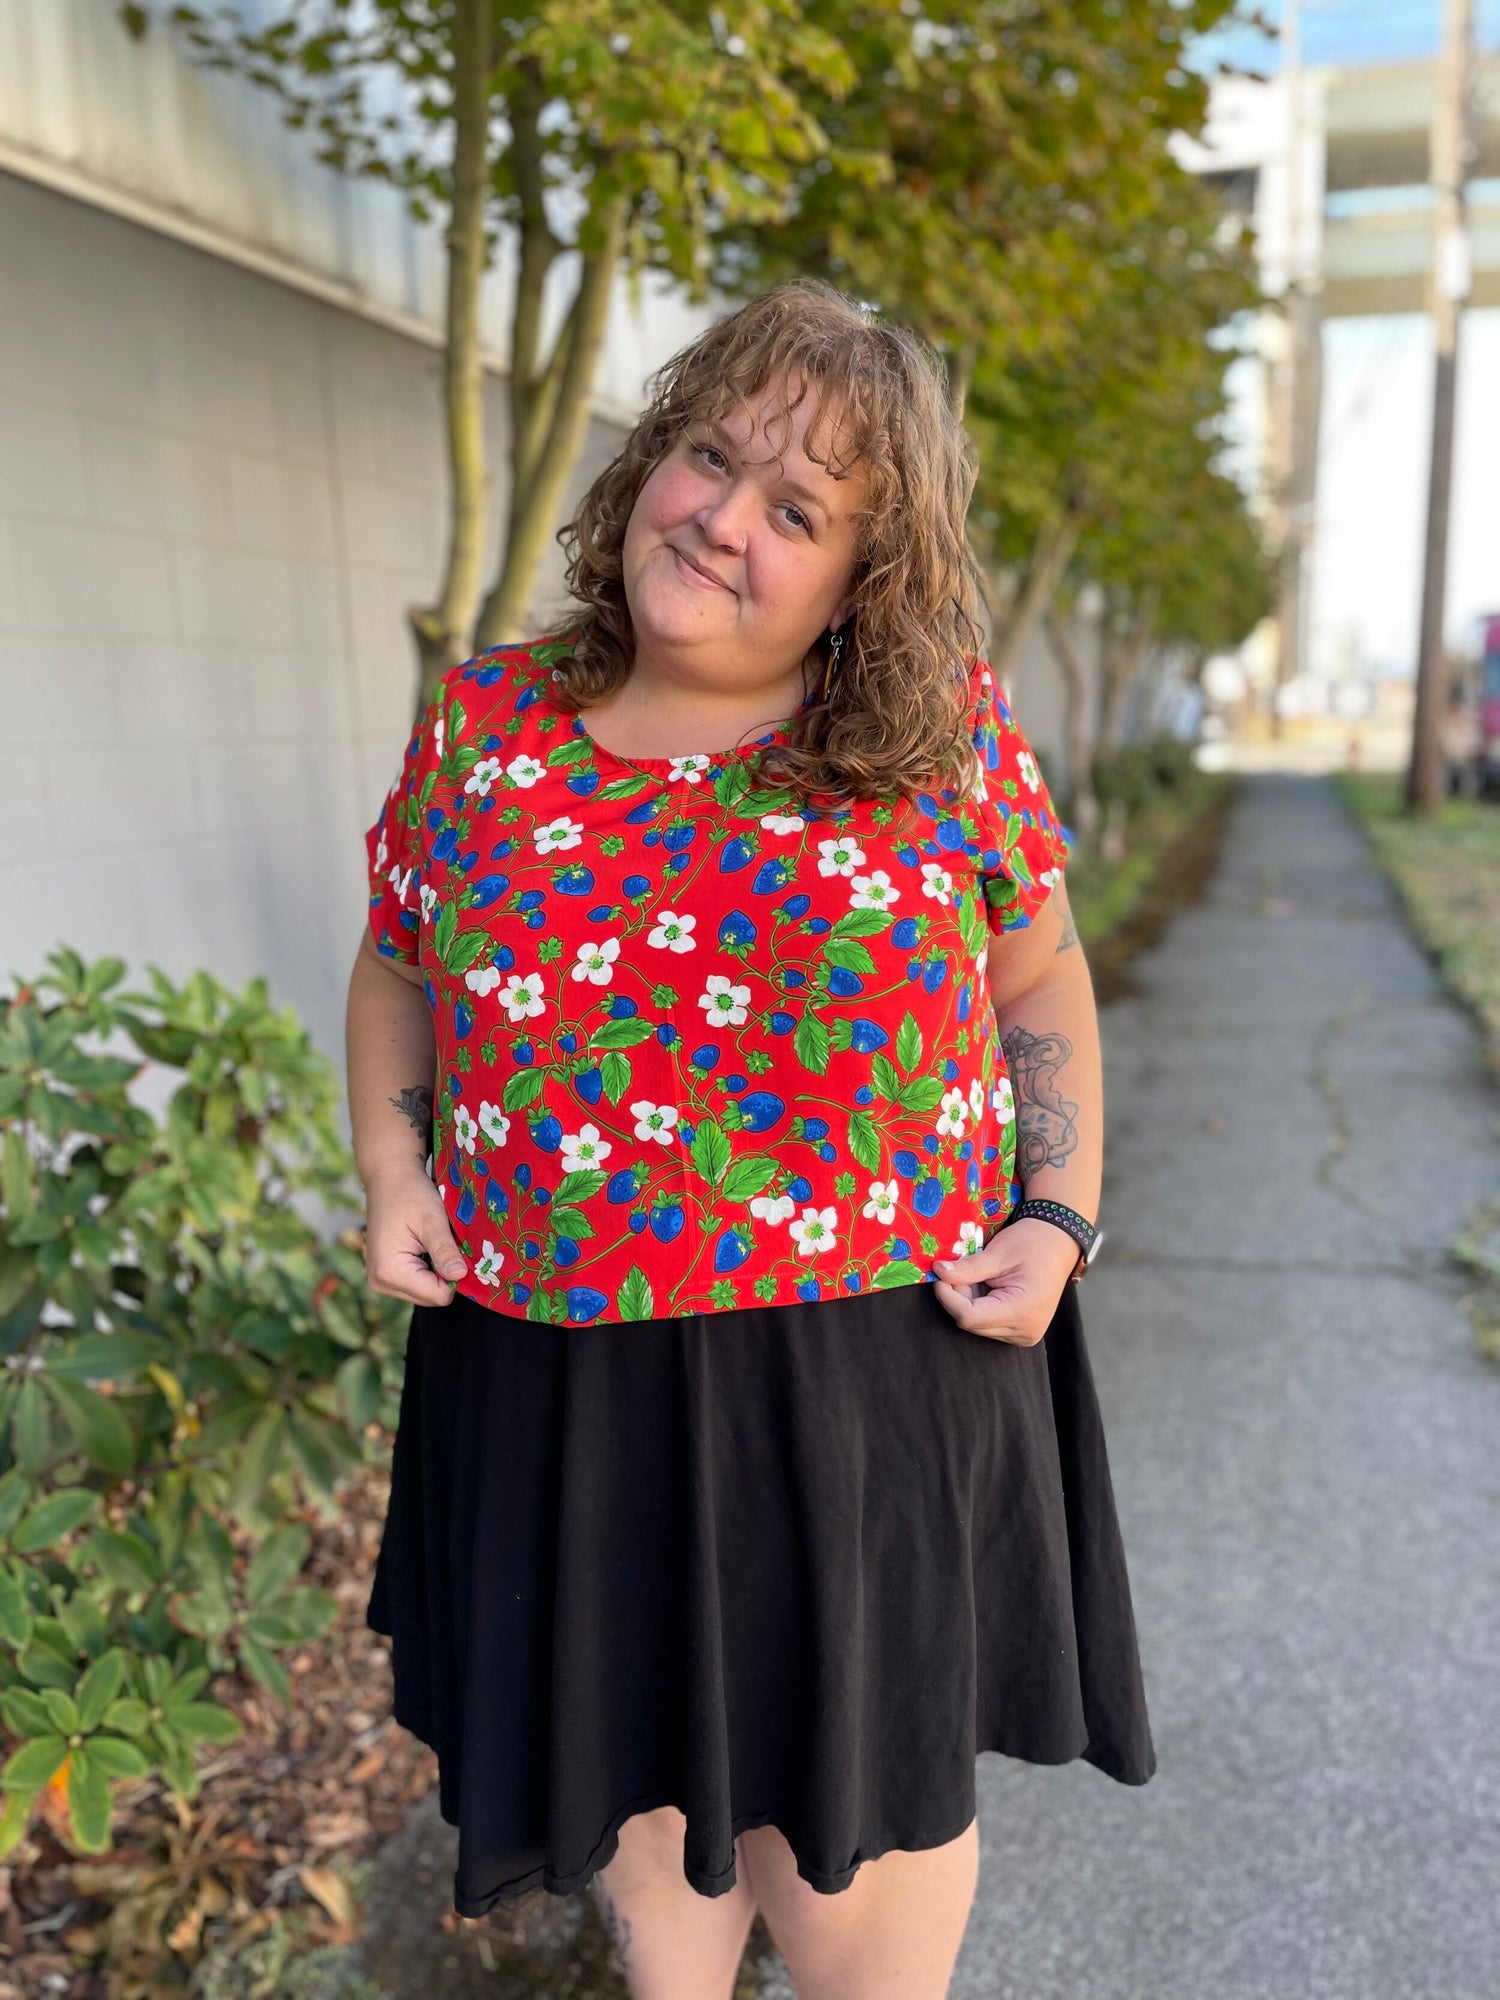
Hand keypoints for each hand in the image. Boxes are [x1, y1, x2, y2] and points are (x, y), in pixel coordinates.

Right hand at [363, 1164, 467, 1307]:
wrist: (388, 1177)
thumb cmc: (410, 1193)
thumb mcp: (432, 1220)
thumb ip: (445, 1250)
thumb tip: (460, 1277)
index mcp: (389, 1272)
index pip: (438, 1296)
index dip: (455, 1276)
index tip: (460, 1251)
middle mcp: (381, 1283)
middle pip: (431, 1297)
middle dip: (446, 1275)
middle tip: (448, 1244)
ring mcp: (381, 1281)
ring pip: (425, 1292)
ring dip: (437, 1272)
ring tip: (435, 1243)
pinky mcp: (384, 1275)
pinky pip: (416, 1284)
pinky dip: (427, 1270)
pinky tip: (426, 1247)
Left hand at [930, 1218, 1076, 1343]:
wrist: (1059, 1243)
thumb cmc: (1032, 1243)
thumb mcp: (998, 1253)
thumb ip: (967, 1268)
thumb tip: (939, 1272)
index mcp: (1022, 1310)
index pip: (969, 1317)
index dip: (948, 1297)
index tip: (940, 1275)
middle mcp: (1024, 1331)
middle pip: (972, 1323)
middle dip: (958, 1298)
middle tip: (960, 1271)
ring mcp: (1024, 1334)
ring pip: (978, 1325)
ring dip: (969, 1302)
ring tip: (980, 1278)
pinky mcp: (1022, 1332)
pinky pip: (989, 1324)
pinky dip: (980, 1306)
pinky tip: (988, 1288)